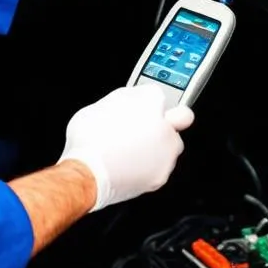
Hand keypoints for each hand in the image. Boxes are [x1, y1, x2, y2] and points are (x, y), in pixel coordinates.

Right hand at [57, 84, 193, 211]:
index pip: (156, 92)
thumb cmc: (88, 141)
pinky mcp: (162, 175)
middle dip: (169, 120)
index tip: (139, 105)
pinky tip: (132, 165)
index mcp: (149, 103)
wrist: (87, 175)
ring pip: (173, 145)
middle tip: (150, 125)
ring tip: (134, 150)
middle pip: (180, 117)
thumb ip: (122, 100)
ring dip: (159, 146)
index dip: (144, 100)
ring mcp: (166, 152)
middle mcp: (165, 125)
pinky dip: (151, 166)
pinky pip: (162, 167)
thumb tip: (130, 99)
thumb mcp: (96, 107)